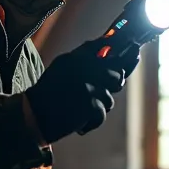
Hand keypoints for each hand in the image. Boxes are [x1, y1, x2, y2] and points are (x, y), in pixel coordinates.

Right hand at [24, 39, 139, 143]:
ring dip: (97, 107)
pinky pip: (101, 114)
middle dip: (111, 86)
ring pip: (109, 98)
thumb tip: (110, 54)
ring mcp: (87, 85)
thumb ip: (84, 58)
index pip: (107, 48)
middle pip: (116, 74)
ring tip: (78, 108)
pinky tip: (77, 120)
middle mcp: (83, 67)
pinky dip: (91, 121)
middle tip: (93, 94)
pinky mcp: (90, 103)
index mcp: (76, 57)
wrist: (33, 116)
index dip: (125, 52)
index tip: (136, 53)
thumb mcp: (63, 68)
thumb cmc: (49, 94)